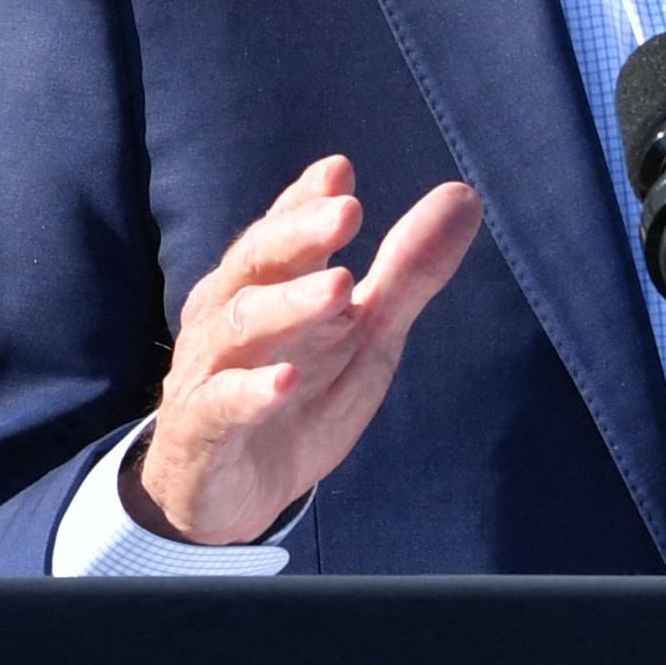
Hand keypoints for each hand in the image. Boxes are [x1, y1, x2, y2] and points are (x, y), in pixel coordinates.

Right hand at [128, 152, 483, 543]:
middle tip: (347, 212)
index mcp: (264, 285)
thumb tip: (463, 196)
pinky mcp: (202, 431)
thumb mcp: (364, 335)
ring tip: (339, 286)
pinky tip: (286, 382)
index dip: (304, 201)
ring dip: (289, 304)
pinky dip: (252, 391)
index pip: (280, 231)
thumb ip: (407, 272)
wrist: (224, 493)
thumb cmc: (296, 398)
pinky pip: (222, 404)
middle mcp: (227, 316)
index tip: (340, 170)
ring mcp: (209, 372)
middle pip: (256, 264)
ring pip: (239, 326)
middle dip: (299, 235)